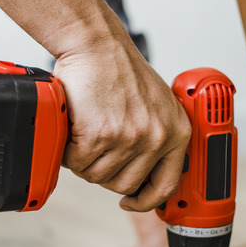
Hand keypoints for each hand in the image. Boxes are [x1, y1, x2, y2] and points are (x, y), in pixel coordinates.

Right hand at [53, 44, 190, 211]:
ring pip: (97, 176)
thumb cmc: (119, 70)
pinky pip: (78, 162)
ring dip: (83, 161)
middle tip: (94, 151)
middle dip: (104, 173)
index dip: (145, 200)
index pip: (166, 185)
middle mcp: (157, 137)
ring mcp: (130, 138)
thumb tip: (140, 173)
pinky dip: (68, 151)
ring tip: (83, 134)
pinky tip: (73, 130)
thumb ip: (154, 137)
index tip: (131, 201)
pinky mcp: (102, 135)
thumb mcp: (155, 105)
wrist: (96, 45)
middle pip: (124, 184)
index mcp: (176, 132)